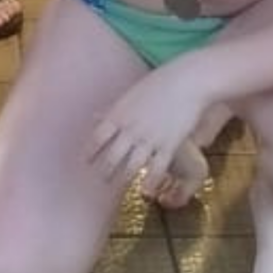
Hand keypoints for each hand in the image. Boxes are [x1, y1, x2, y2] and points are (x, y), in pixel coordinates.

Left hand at [86, 60, 210, 185]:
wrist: (187, 81)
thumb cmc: (160, 84)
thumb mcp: (132, 95)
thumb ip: (116, 110)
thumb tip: (98, 116)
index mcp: (119, 114)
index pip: (98, 138)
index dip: (91, 152)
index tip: (85, 162)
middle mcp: (131, 128)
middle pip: (112, 156)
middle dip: (104, 170)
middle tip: (101, 180)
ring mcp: (149, 138)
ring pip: (131, 166)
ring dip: (123, 179)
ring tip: (119, 188)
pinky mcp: (169, 144)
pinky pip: (156, 168)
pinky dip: (150, 182)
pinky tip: (146, 191)